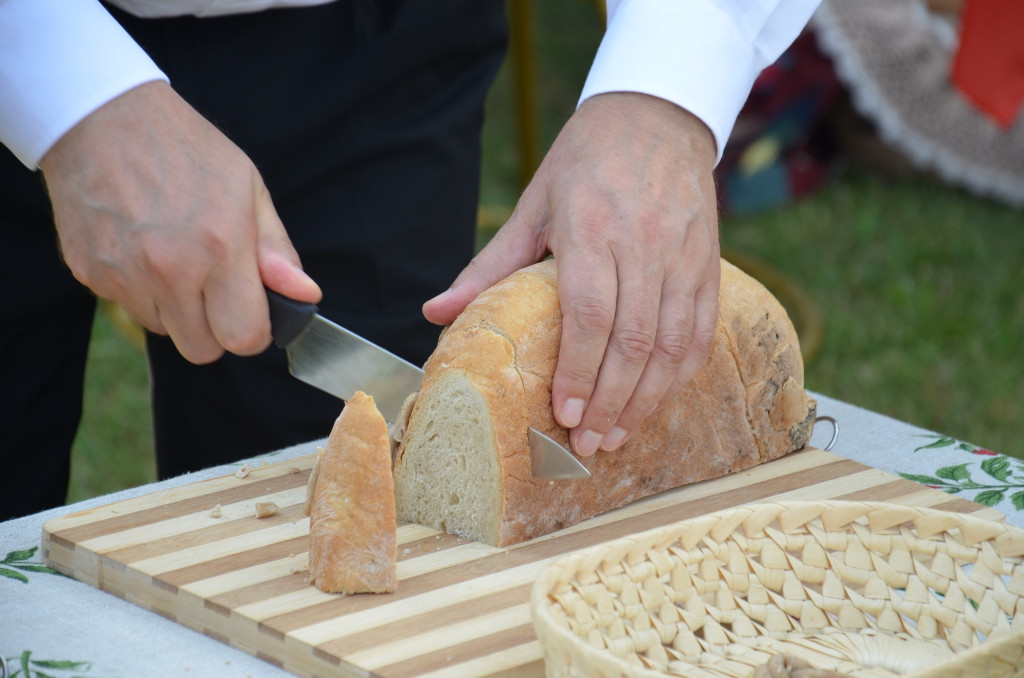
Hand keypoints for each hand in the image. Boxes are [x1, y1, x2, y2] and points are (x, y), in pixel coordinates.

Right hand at [39, 81, 320, 363]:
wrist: (100, 118)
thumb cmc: (184, 149)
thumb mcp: (248, 188)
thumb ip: (277, 252)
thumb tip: (304, 295)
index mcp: (218, 247)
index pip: (243, 338)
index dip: (253, 330)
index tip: (252, 309)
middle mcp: (169, 269)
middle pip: (203, 349)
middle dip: (216, 327)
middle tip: (215, 286)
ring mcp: (124, 276)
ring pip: (165, 331)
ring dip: (177, 309)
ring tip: (176, 256)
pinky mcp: (90, 275)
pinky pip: (129, 308)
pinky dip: (142, 291)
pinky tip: (143, 247)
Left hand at [423, 92, 719, 455]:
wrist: (655, 116)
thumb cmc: (584, 162)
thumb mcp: (532, 205)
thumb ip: (489, 267)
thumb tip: (434, 314)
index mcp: (590, 227)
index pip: (590, 312)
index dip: (580, 370)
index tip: (565, 414)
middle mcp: (642, 243)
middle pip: (633, 339)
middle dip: (611, 401)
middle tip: (588, 444)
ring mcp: (683, 253)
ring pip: (672, 343)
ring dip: (647, 398)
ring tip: (618, 436)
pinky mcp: (709, 261)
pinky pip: (701, 328)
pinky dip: (681, 372)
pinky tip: (658, 401)